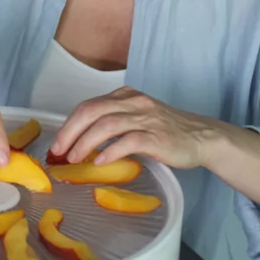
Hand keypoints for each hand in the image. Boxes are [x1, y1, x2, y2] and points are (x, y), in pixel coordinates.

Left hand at [50, 88, 221, 168]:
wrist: (202, 137)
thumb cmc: (166, 131)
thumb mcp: (136, 118)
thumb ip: (113, 123)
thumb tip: (80, 143)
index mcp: (125, 96)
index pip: (88, 106)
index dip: (69, 125)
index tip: (57, 144)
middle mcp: (133, 103)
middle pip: (91, 112)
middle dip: (70, 132)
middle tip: (58, 152)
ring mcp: (146, 119)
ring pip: (106, 125)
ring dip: (85, 143)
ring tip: (74, 159)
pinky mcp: (157, 137)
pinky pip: (128, 141)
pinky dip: (110, 152)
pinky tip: (100, 162)